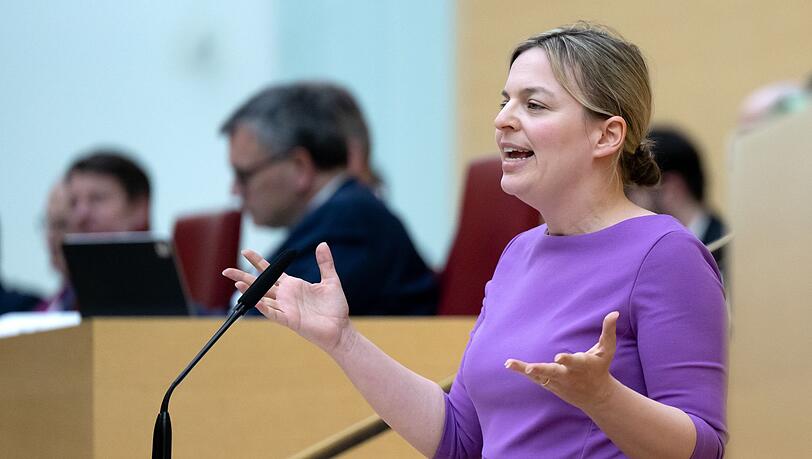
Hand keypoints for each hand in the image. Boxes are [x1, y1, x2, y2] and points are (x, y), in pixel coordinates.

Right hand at [222, 242, 350, 351]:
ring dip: (249, 291)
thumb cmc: (335, 307)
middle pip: (260, 284)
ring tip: (236, 282)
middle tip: (226, 270)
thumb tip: (323, 244)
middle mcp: (286, 296)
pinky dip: (263, 307)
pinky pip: (273, 313)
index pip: (271, 271)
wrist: (341, 328)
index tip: (246, 251)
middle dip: (243, 276)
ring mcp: (286, 308)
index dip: (258, 261)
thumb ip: (325, 263)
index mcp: (293, 285)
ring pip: (262, 298)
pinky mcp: (290, 320)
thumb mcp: (331, 280)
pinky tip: (253, 300)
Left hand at [505, 311, 619, 411]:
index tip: (559, 356)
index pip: (575, 362)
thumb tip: (614, 313)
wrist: (597, 396)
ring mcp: (558, 381)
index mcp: (582, 365)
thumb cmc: (600, 367)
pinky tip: (508, 364)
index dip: (567, 359)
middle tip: (530, 368)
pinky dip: (522, 371)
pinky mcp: (550, 384)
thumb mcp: (607, 350)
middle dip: (542, 370)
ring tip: (509, 363)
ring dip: (525, 370)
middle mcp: (569, 374)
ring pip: (540, 376)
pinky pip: (534, 378)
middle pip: (554, 372)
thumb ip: (608, 331)